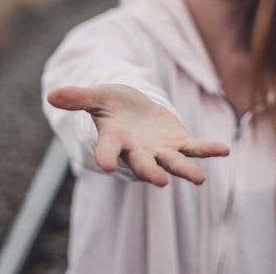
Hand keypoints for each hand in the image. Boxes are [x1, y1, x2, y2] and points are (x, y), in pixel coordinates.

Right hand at [47, 83, 229, 186]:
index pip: (107, 152)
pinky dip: (208, 150)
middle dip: (151, 172)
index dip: (105, 157)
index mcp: (113, 141)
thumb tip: (51, 95)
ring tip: (199, 179)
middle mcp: (137, 152)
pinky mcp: (178, 143)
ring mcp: (159, 150)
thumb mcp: (96, 96)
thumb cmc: (112, 105)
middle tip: (160, 181)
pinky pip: (194, 148)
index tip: (105, 165)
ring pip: (173, 163)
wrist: (132, 109)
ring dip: (186, 170)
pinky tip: (224, 150)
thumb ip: (78, 98)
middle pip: (144, 165)